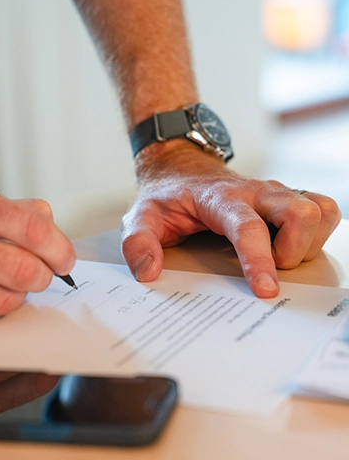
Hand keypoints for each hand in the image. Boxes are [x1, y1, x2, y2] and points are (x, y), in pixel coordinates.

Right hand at [0, 179, 75, 323]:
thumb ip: (5, 209)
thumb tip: (47, 221)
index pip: (29, 227)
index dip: (58, 247)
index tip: (65, 258)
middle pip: (21, 269)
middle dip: (43, 277)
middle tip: (42, 276)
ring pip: (3, 300)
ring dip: (17, 295)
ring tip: (9, 284)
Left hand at [121, 142, 341, 296]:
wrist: (182, 170)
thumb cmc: (166, 197)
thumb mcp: (140, 217)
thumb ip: (137, 242)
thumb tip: (149, 272)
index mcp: (220, 198)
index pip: (248, 227)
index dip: (260, 259)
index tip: (265, 290)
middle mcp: (255, 192)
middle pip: (301, 213)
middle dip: (293, 251)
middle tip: (269, 267)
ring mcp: (274, 194)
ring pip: (319, 210)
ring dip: (307, 243)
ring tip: (279, 257)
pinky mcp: (285, 199)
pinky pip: (323, 209)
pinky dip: (317, 232)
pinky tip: (290, 245)